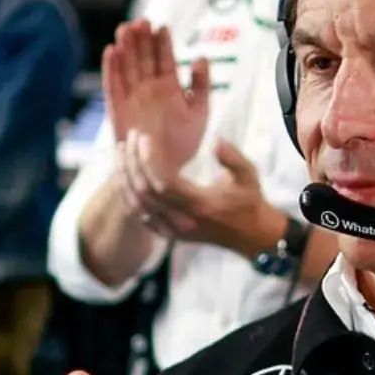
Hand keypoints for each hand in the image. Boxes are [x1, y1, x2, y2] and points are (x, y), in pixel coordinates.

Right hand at [102, 20, 209, 165]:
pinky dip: (111, 70)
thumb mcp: (200, 113)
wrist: (165, 172)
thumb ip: (202, 85)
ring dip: (125, 48)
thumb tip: (201, 56)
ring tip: (125, 29)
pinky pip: (113, 87)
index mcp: (169, 87)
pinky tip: (111, 51)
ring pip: (127, 67)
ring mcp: (133, 98)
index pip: (164, 58)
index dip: (163, 43)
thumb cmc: (183, 144)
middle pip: (143, 57)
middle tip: (141, 21)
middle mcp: (149, 89)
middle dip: (141, 39)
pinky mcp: (118, 110)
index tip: (162, 27)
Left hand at [120, 136, 285, 256]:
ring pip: (138, 205)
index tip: (143, 137)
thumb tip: (215, 141)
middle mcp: (183, 220)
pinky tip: (124, 176)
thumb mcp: (249, 175)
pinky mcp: (170, 234)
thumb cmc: (249, 201)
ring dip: (125, 177)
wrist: (252, 237)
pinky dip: (128, 196)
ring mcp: (174, 230)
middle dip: (133, 162)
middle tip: (130, 137)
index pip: (164, 182)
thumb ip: (232, 158)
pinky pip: (140, 217)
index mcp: (201, 205)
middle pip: (146, 192)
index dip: (148, 159)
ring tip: (122, 152)